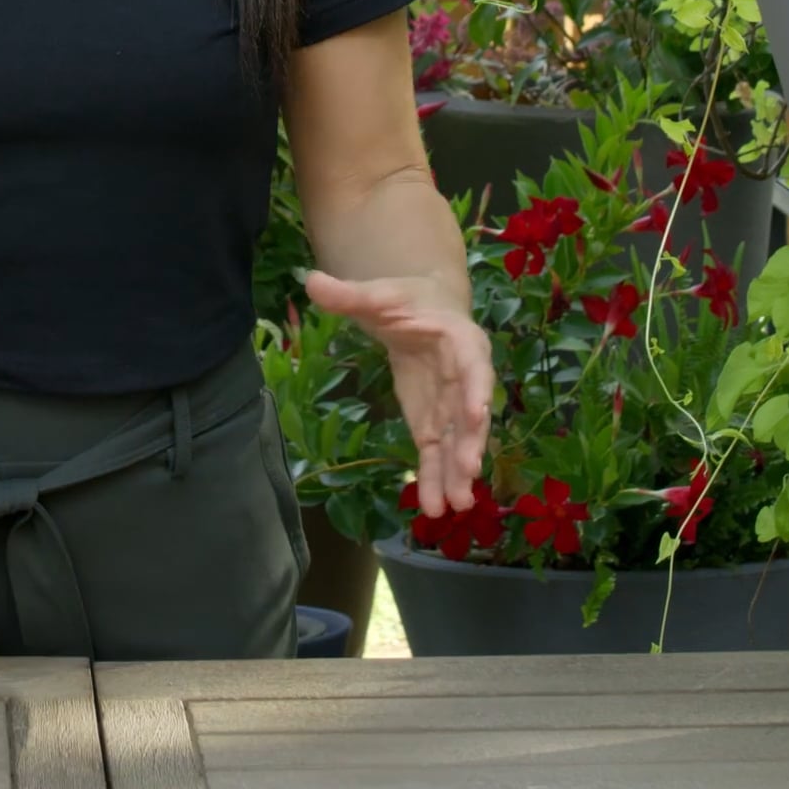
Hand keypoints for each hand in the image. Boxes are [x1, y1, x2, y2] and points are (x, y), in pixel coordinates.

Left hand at [301, 269, 494, 516]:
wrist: (421, 311)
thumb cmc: (405, 301)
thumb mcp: (378, 295)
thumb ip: (349, 295)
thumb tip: (311, 282)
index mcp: (461, 341)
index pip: (474, 366)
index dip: (476, 390)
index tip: (477, 415)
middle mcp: (466, 378)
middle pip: (470, 413)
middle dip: (469, 443)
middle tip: (466, 472)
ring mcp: (452, 406)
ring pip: (457, 442)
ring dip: (456, 472)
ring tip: (455, 505)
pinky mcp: (435, 423)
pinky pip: (438, 453)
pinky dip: (436, 477)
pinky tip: (434, 506)